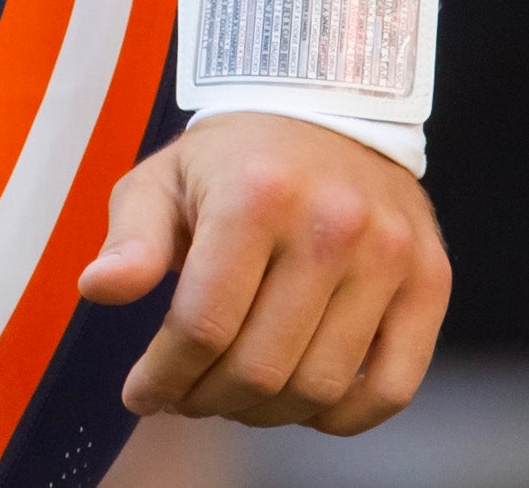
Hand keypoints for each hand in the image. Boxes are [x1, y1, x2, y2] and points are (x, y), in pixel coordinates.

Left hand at [73, 110, 448, 430]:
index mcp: (256, 194)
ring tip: (236, 394)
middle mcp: (331, 223)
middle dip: (207, 399)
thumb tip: (98, 289)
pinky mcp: (429, 279)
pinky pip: (390, 389)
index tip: (143, 395)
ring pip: (319, 388)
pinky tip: (303, 403)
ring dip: (265, 413)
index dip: (163, 378)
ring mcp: (390, 254)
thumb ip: (131, 238)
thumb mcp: (164, 180)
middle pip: (259, 368)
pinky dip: (341, 418)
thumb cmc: (233, 160)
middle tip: (187, 396)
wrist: (328, 111)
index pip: (202, 326)